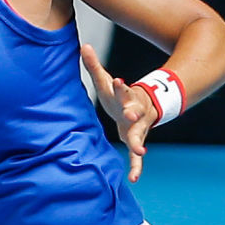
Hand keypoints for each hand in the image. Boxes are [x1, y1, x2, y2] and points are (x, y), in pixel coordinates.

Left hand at [80, 41, 152, 183]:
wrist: (139, 109)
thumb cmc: (117, 96)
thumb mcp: (105, 81)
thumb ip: (94, 66)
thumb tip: (83, 45)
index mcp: (126, 96)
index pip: (123, 89)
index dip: (121, 86)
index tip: (119, 81)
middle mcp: (135, 111)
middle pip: (135, 111)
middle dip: (133, 112)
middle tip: (131, 115)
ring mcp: (138, 127)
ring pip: (140, 134)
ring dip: (138, 141)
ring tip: (140, 150)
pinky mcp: (137, 141)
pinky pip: (137, 157)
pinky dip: (136, 167)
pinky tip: (133, 179)